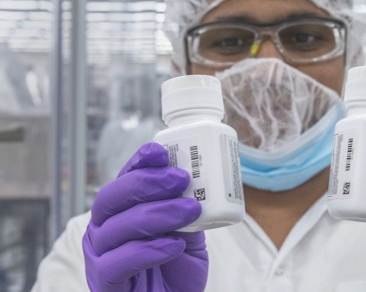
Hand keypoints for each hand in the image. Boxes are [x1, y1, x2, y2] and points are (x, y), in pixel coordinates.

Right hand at [82, 143, 207, 291]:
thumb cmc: (175, 270)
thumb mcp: (187, 234)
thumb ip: (186, 211)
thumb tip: (201, 182)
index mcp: (119, 212)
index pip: (123, 180)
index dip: (138, 163)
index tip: (160, 152)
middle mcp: (103, 229)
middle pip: (111, 197)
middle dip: (146, 183)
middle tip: (180, 179)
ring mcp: (99, 256)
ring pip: (117, 227)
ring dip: (157, 213)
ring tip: (189, 210)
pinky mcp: (104, 282)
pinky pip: (119, 262)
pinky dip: (149, 249)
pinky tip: (174, 244)